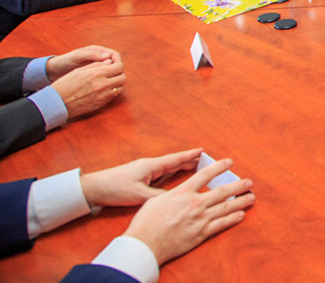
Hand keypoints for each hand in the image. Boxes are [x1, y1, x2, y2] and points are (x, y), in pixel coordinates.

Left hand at [45, 46, 118, 81]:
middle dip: (116, 71)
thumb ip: (92, 55)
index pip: (114, 55)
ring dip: (111, 77)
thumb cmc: (65, 61)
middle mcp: (99, 58)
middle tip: (114, 78)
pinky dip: (105, 82)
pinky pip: (104, 78)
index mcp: (97, 51)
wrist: (54, 71)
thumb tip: (108, 56)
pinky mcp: (94, 75)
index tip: (117, 69)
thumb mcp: (78, 56)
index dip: (117, 62)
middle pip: (115, 64)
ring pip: (110, 72)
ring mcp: (97, 67)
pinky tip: (103, 87)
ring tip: (108, 84)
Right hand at [50, 58, 125, 117]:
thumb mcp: (79, 70)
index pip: (119, 66)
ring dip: (117, 83)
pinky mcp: (101, 104)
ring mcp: (103, 95)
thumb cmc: (66, 84)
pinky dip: (112, 91)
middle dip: (119, 74)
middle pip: (123, 77)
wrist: (57, 103)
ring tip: (109, 81)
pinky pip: (113, 96)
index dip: (118, 64)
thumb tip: (109, 61)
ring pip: (120, 87)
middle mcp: (102, 84)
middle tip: (112, 73)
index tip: (114, 65)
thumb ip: (97, 65)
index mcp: (97, 73)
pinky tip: (104, 89)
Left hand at [80, 148, 203, 207]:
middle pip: (175, 162)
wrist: (94, 189)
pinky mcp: (140, 178)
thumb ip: (159, 196)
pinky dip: (172, 174)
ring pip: (168, 168)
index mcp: (152, 166)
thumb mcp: (139, 195)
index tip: (204, 150)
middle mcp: (150, 166)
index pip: (176, 159)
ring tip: (196, 168)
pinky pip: (162, 174)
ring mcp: (145, 171)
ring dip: (182, 168)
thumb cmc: (115, 188)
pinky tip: (176, 178)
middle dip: (190, 161)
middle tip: (206, 160)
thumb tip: (175, 197)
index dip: (190, 155)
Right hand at [123, 158, 253, 265]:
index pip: (205, 175)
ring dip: (241, 201)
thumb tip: (180, 191)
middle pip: (223, 191)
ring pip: (226, 207)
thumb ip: (172, 194)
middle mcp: (194, 204)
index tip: (230, 162)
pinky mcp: (201, 233)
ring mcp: (200, 219)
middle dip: (239, 185)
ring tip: (251, 197)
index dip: (220, 166)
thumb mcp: (156, 200)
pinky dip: (233, 218)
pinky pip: (222, 224)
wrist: (145, 245)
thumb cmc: (146, 223)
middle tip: (249, 182)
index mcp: (182, 193)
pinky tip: (241, 214)